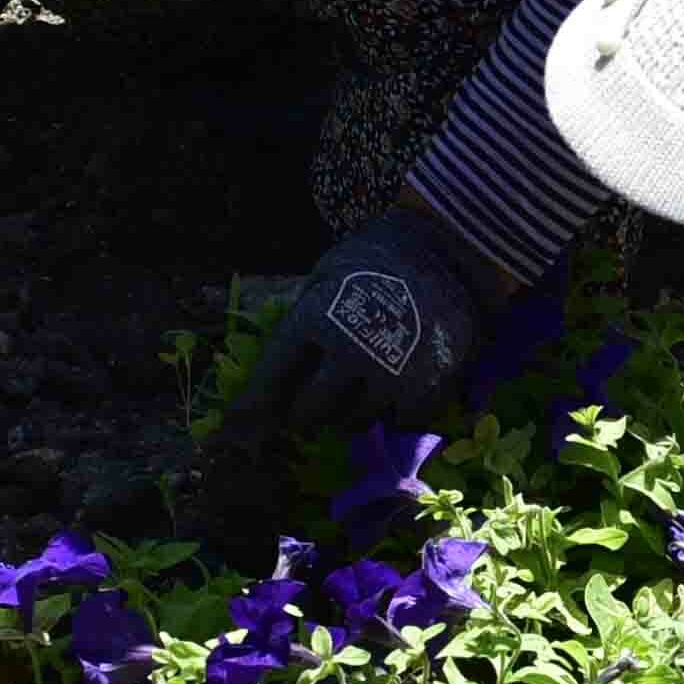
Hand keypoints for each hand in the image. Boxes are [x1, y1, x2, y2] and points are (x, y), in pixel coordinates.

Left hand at [201, 211, 485, 530]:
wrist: (447, 252)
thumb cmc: (375, 260)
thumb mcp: (324, 277)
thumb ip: (302, 324)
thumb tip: (275, 380)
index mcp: (315, 319)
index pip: (271, 379)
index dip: (251, 409)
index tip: (236, 432)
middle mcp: (349, 353)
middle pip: (310, 412)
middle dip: (303, 414)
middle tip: (309, 409)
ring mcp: (390, 374)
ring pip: (353, 422)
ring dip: (348, 414)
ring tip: (357, 391)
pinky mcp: (428, 389)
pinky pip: (398, 424)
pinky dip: (392, 414)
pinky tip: (394, 389)